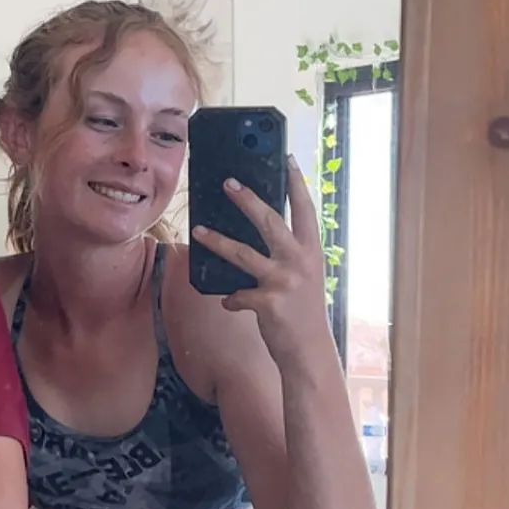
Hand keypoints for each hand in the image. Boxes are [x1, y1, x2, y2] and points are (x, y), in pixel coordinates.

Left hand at [192, 156, 333, 370]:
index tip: (287, 157)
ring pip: (243, 253)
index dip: (296, 183)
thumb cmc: (303, 311)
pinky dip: (231, 299)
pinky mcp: (268, 303)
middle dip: (247, 199)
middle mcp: (300, 261)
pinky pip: (237, 295)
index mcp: (311, 251)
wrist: (308, 351)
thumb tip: (258, 235)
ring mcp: (284, 281)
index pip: (305, 209)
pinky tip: (229, 303)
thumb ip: (287, 255)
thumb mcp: (304, 278)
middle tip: (228, 182)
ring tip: (197, 230)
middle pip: (269, 221)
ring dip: (217, 241)